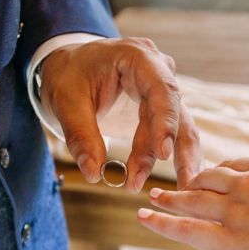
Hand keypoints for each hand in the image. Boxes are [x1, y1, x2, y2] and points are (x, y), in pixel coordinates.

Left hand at [40, 38, 199, 190]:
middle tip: (182, 185)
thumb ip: (81, 136)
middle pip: (178, 115)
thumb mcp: (66, 102)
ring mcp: (164, 93)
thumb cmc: (69, 75)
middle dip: (178, 153)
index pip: (162, 90)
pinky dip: (174, 161)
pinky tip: (179, 184)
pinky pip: (172, 138)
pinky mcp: (162, 112)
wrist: (71, 67)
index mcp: (139, 58)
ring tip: (179, 191)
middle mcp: (160, 72)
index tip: (163, 155)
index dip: (166, 123)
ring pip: (181, 131)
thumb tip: (94, 174)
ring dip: (179, 162)